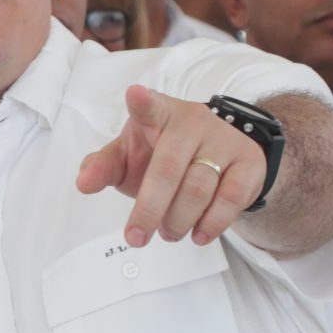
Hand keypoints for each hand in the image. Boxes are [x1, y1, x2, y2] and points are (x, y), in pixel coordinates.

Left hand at [74, 85, 266, 247]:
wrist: (219, 154)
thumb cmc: (160, 153)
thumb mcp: (129, 156)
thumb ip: (103, 167)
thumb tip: (83, 184)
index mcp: (157, 115)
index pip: (148, 107)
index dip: (142, 102)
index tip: (135, 94)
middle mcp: (192, 122)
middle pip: (167, 170)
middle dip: (149, 209)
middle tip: (136, 237)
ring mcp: (223, 140)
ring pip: (198, 188)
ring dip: (178, 220)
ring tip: (168, 234)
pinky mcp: (249, 162)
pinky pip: (231, 198)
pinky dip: (212, 223)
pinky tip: (198, 235)